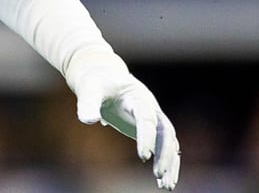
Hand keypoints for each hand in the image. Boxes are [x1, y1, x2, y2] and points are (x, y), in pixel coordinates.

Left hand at [69, 56, 180, 189]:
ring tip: (166, 187)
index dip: (146, 136)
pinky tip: (163, 183)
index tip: (143, 157)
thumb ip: (88, 103)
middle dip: (164, 154)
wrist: (102, 76)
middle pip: (166, 132)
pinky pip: (163, 148)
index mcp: (137, 96)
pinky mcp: (150, 130)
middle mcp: (150, 108)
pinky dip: (166, 164)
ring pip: (169, 142)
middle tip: (157, 174)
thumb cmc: (95, 82)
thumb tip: (88, 121)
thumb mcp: (88, 88)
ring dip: (170, 163)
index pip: (146, 118)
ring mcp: (153, 119)